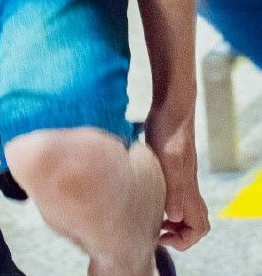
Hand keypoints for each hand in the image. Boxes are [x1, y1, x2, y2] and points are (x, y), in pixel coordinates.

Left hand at [146, 106, 209, 250]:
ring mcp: (180, 175)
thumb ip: (175, 189)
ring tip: (148, 215)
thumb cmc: (169, 129)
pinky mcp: (171, 165)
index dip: (184, 240)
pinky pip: (173, 192)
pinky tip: (143, 191)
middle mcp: (187, 185)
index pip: (199, 228)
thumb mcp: (169, 160)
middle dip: (177, 234)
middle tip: (156, 230)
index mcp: (188, 189)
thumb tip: (174, 218)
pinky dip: (161, 199)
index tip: (162, 235)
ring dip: (169, 218)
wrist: (171, 104)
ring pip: (183, 207)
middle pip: (194, 222)